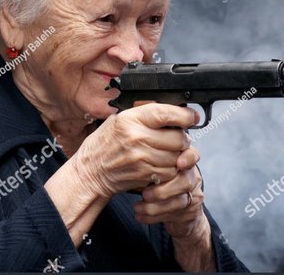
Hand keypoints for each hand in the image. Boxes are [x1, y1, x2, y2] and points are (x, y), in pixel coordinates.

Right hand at [71, 103, 198, 198]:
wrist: (91, 171)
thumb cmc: (104, 143)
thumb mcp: (118, 119)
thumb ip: (143, 113)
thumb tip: (170, 108)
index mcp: (130, 120)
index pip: (165, 113)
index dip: (184, 115)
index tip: (192, 116)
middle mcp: (136, 138)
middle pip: (178, 137)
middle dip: (183, 137)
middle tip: (178, 136)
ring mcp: (142, 158)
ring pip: (177, 156)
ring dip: (178, 154)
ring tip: (168, 150)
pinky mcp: (145, 175)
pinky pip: (170, 171)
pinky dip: (171, 168)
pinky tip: (161, 162)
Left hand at [134, 145, 204, 237]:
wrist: (177, 214)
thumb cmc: (160, 184)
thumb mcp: (156, 170)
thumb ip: (150, 163)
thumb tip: (129, 161)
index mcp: (184, 162)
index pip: (192, 154)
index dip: (188, 158)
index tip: (179, 163)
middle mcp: (192, 177)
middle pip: (185, 181)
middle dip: (162, 190)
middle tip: (144, 194)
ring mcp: (193, 195)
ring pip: (179, 201)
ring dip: (155, 207)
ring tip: (137, 207)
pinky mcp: (190, 213)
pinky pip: (173, 215)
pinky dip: (153, 217)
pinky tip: (140, 216)